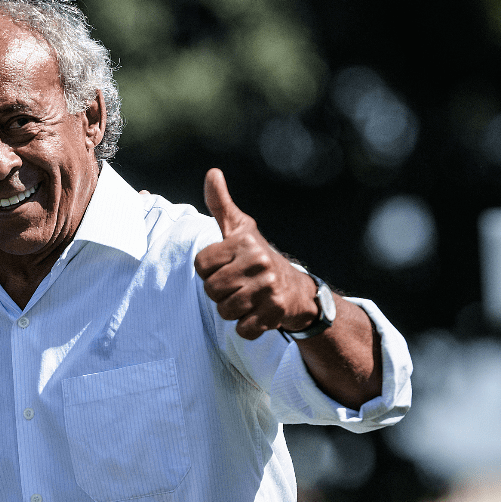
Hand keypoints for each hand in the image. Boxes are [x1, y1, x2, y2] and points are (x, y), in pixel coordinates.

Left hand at [193, 169, 317, 339]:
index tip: (227, 268)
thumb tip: (212, 172)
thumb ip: (221, 204)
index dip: (209, 271)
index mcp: (245, 242)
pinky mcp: (276, 311)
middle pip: (211, 290)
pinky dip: (247, 328)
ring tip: (248, 300)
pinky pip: (243, 330)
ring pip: (224, 310)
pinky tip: (258, 315)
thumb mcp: (240, 228)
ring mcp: (269, 287)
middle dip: (220, 293)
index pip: (201, 265)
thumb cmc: (258, 258)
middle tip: (239, 286)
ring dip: (232, 311)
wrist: (299, 291)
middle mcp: (258, 261)